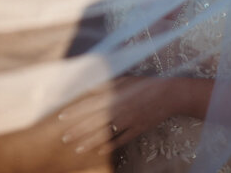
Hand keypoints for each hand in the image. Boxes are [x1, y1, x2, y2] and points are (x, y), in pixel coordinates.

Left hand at [58, 76, 180, 155]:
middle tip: (64, 138)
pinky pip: (121, 139)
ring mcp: (129, 121)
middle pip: (95, 121)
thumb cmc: (146, 84)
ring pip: (106, 133)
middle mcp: (119, 109)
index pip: (90, 104)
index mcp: (115, 95)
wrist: (169, 94)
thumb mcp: (125, 79)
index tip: (61, 117)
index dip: (75, 111)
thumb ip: (107, 84)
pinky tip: (99, 151)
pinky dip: (110, 145)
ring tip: (77, 147)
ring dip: (90, 141)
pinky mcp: (138, 129)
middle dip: (78, 130)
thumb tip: (89, 88)